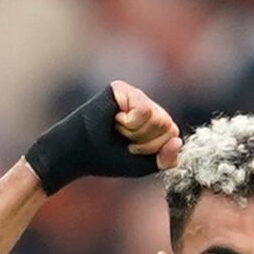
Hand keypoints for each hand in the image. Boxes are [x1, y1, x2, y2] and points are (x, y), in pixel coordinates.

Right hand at [24, 81, 182, 195]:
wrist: (76, 154)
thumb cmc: (106, 159)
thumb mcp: (143, 165)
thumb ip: (166, 158)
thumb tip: (178, 140)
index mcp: (153, 123)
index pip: (173, 135)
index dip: (153, 149)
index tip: (131, 150)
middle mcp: (146, 105)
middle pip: (168, 126)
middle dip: (146, 141)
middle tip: (122, 140)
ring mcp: (134, 95)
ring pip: (159, 118)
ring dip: (137, 133)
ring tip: (117, 130)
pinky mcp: (122, 89)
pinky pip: (145, 110)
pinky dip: (130, 123)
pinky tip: (114, 121)